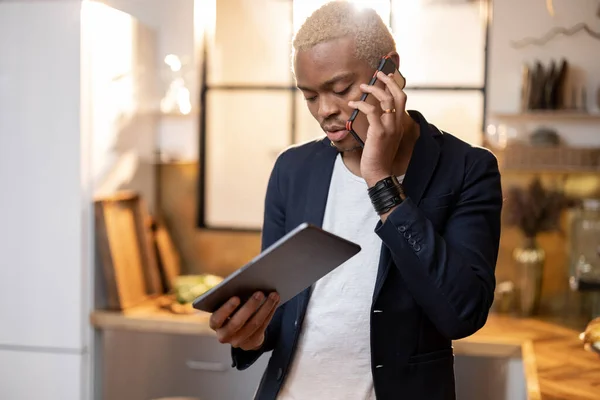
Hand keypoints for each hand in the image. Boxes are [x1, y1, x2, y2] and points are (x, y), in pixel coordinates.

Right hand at [209, 291, 279, 350]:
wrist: (238, 329)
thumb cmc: (231, 309)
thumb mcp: (227, 304)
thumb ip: (229, 296)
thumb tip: (245, 283)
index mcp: (214, 323)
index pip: (217, 318)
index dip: (227, 309)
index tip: (236, 297)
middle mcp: (224, 335)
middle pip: (238, 322)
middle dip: (250, 306)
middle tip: (260, 293)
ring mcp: (237, 341)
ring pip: (254, 324)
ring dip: (265, 308)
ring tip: (273, 295)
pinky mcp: (251, 342)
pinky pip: (263, 327)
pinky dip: (270, 312)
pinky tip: (275, 302)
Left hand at [348, 70, 407, 186]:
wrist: (379, 173)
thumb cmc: (378, 157)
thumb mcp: (384, 138)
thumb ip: (382, 125)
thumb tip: (372, 112)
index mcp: (400, 124)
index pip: (402, 98)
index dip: (395, 85)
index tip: (387, 76)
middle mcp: (398, 123)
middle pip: (398, 94)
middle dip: (388, 80)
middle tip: (378, 73)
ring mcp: (390, 128)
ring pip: (386, 99)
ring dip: (373, 89)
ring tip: (362, 87)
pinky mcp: (379, 132)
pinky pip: (372, 111)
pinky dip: (361, 104)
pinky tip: (352, 104)